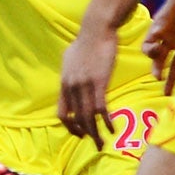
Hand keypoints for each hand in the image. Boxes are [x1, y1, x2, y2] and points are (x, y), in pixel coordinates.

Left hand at [59, 24, 117, 145]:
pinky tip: (112, 128)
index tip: (80, 133)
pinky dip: (106, 121)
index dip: (70, 127)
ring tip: (103, 143)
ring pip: (87, 117)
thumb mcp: (70, 60)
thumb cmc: (86, 42)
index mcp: (64, 84)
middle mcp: (71, 87)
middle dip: (85, 135)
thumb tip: (71, 82)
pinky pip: (100, 108)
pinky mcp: (99, 82)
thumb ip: (70, 75)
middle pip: (76, 119)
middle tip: (95, 144)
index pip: (62, 113)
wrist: (96, 30)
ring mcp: (84, 85)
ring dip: (95, 133)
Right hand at [143, 0, 174, 93]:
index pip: (149, 45)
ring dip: (173, 79)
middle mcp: (171, 39)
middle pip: (160, 59)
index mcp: (161, 29)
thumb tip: (155, 35)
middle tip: (159, 79)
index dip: (149, 52)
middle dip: (158, 70)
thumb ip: (165, 17)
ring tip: (170, 94)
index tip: (157, 52)